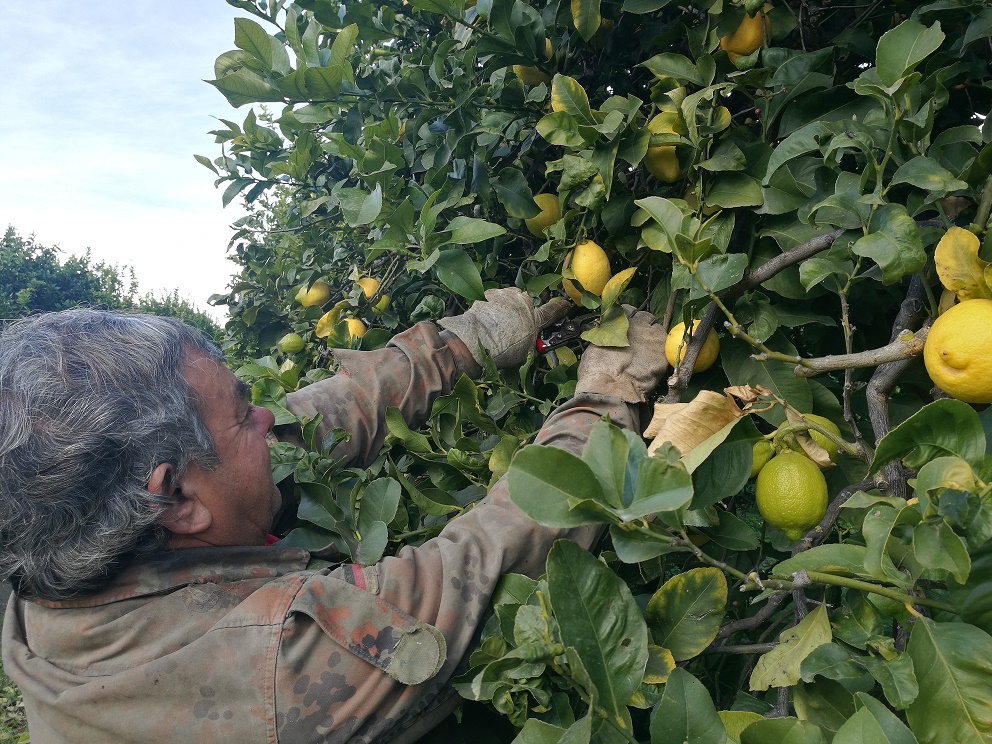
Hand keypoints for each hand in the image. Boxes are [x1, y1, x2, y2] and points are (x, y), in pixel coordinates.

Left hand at [438, 289, 569, 368]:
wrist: (477, 341)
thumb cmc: (503, 350)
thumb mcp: (525, 353)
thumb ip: (530, 342)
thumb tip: (527, 342)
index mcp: (535, 317)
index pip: (552, 311)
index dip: (560, 308)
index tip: (565, 304)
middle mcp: (522, 301)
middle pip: (525, 303)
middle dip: (520, 311)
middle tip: (512, 325)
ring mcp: (504, 295)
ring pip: (507, 299)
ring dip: (503, 308)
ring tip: (495, 324)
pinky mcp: (487, 294)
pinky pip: (491, 300)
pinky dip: (489, 308)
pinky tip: (484, 320)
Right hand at [574, 306, 666, 401]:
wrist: (611, 389)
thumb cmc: (597, 368)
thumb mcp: (596, 344)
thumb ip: (606, 333)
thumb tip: (608, 332)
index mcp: (622, 320)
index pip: (629, 310)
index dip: (627, 317)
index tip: (625, 323)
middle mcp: (641, 326)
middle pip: (647, 319)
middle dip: (643, 325)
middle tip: (637, 337)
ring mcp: (655, 341)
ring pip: (658, 333)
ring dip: (652, 339)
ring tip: (645, 351)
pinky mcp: (663, 358)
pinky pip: (663, 352)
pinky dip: (657, 356)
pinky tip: (649, 364)